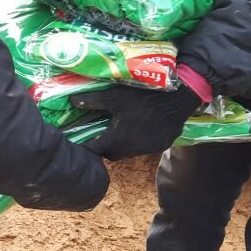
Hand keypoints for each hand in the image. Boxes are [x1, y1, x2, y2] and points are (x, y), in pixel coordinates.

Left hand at [71, 84, 203, 160]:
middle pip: (112, 154)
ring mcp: (148, 149)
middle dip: (104, 147)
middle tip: (100, 134)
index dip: (86, 146)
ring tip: (120, 129)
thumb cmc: (143, 96)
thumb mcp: (115, 96)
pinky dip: (139, 141)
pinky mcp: (162, 145)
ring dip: (123, 144)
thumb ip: (93, 101)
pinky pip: (145, 147)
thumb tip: (72, 101)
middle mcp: (132, 150)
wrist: (178, 97)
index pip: (94, 151)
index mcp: (118, 140)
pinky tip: (140, 127)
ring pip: (129, 152)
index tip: (81, 140)